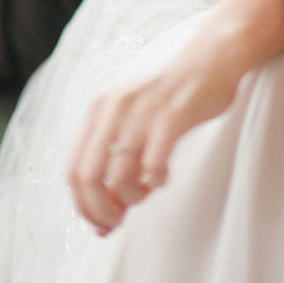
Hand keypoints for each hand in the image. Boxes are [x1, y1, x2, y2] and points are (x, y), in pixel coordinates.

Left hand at [67, 51, 240, 234]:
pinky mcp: (171, 118)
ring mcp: (142, 113)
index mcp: (99, 109)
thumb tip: (103, 206)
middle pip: (89, 177)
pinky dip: (155, 182)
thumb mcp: (130, 113)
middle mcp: (114, 109)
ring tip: (145, 192)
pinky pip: (153, 167)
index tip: (98, 222)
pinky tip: (163, 177)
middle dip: (101, 210)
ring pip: (120, 177)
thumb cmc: (171, 94)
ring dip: (132, 198)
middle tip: (117, 222)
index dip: (83, 204)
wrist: (210, 60)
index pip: (73, 169)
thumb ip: (113, 151)